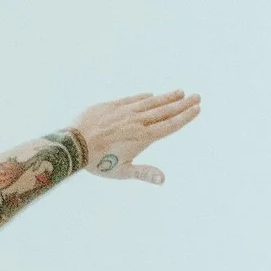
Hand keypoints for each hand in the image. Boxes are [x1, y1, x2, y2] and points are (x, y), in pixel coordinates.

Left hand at [73, 88, 201, 180]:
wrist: (74, 144)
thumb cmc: (97, 162)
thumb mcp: (122, 171)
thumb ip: (144, 173)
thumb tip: (163, 179)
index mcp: (142, 137)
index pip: (169, 125)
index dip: (184, 117)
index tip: (197, 109)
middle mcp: (137, 122)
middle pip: (165, 111)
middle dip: (182, 104)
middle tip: (197, 96)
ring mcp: (125, 111)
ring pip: (151, 102)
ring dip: (167, 97)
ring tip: (180, 92)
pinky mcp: (112, 106)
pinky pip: (133, 99)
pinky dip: (144, 98)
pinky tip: (152, 95)